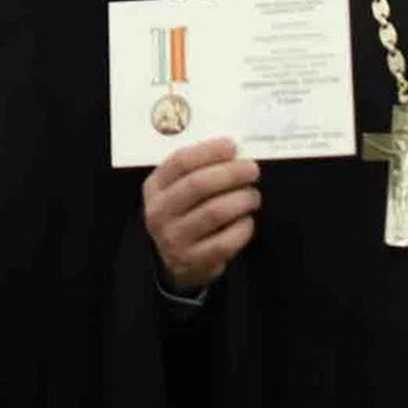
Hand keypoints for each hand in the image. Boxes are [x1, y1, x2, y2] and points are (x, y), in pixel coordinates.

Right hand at [143, 137, 260, 293]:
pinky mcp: (194, 261)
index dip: (209, 151)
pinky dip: (242, 227)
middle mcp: (159, 213)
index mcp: (155, 188)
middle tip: (251, 169)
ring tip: (252, 196)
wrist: (176, 262)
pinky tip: (246, 220)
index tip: (232, 146)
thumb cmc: (184, 215)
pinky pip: (226, 241)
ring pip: (215, 212)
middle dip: (231, 173)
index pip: (180, 162)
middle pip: (198, 185)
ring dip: (241, 199)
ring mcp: (174, 239)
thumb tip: (233, 150)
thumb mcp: (178, 190)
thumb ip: (198, 169)